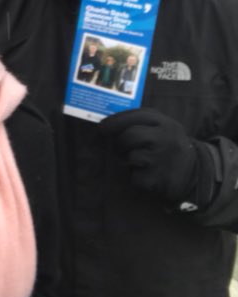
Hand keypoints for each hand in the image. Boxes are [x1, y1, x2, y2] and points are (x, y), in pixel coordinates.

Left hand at [100, 109, 214, 205]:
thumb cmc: (169, 146)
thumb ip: (143, 121)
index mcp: (166, 123)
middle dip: (119, 143)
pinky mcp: (159, 179)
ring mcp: (163, 160)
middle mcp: (166, 139)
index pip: (136, 116)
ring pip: (132, 156)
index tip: (102, 127)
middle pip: (130, 136)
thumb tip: (110, 122)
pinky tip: (147, 175)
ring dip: (128, 160)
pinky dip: (136, 177)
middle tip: (118, 148)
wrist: (195, 173)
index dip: (115, 121)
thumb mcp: (164, 127)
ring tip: (138, 161)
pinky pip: (135, 176)